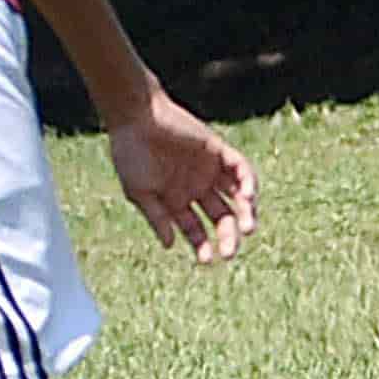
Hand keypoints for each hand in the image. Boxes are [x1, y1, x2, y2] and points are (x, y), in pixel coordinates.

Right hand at [107, 92, 257, 262]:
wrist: (136, 118)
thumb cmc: (130, 155)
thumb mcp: (139, 192)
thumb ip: (157, 217)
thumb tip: (169, 245)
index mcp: (176, 199)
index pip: (195, 228)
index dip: (202, 245)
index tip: (208, 260)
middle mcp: (196, 187)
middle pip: (220, 217)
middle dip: (227, 235)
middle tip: (230, 252)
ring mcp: (210, 170)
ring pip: (236, 198)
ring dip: (244, 214)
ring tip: (247, 230)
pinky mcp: (219, 151)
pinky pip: (241, 170)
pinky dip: (248, 184)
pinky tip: (247, 199)